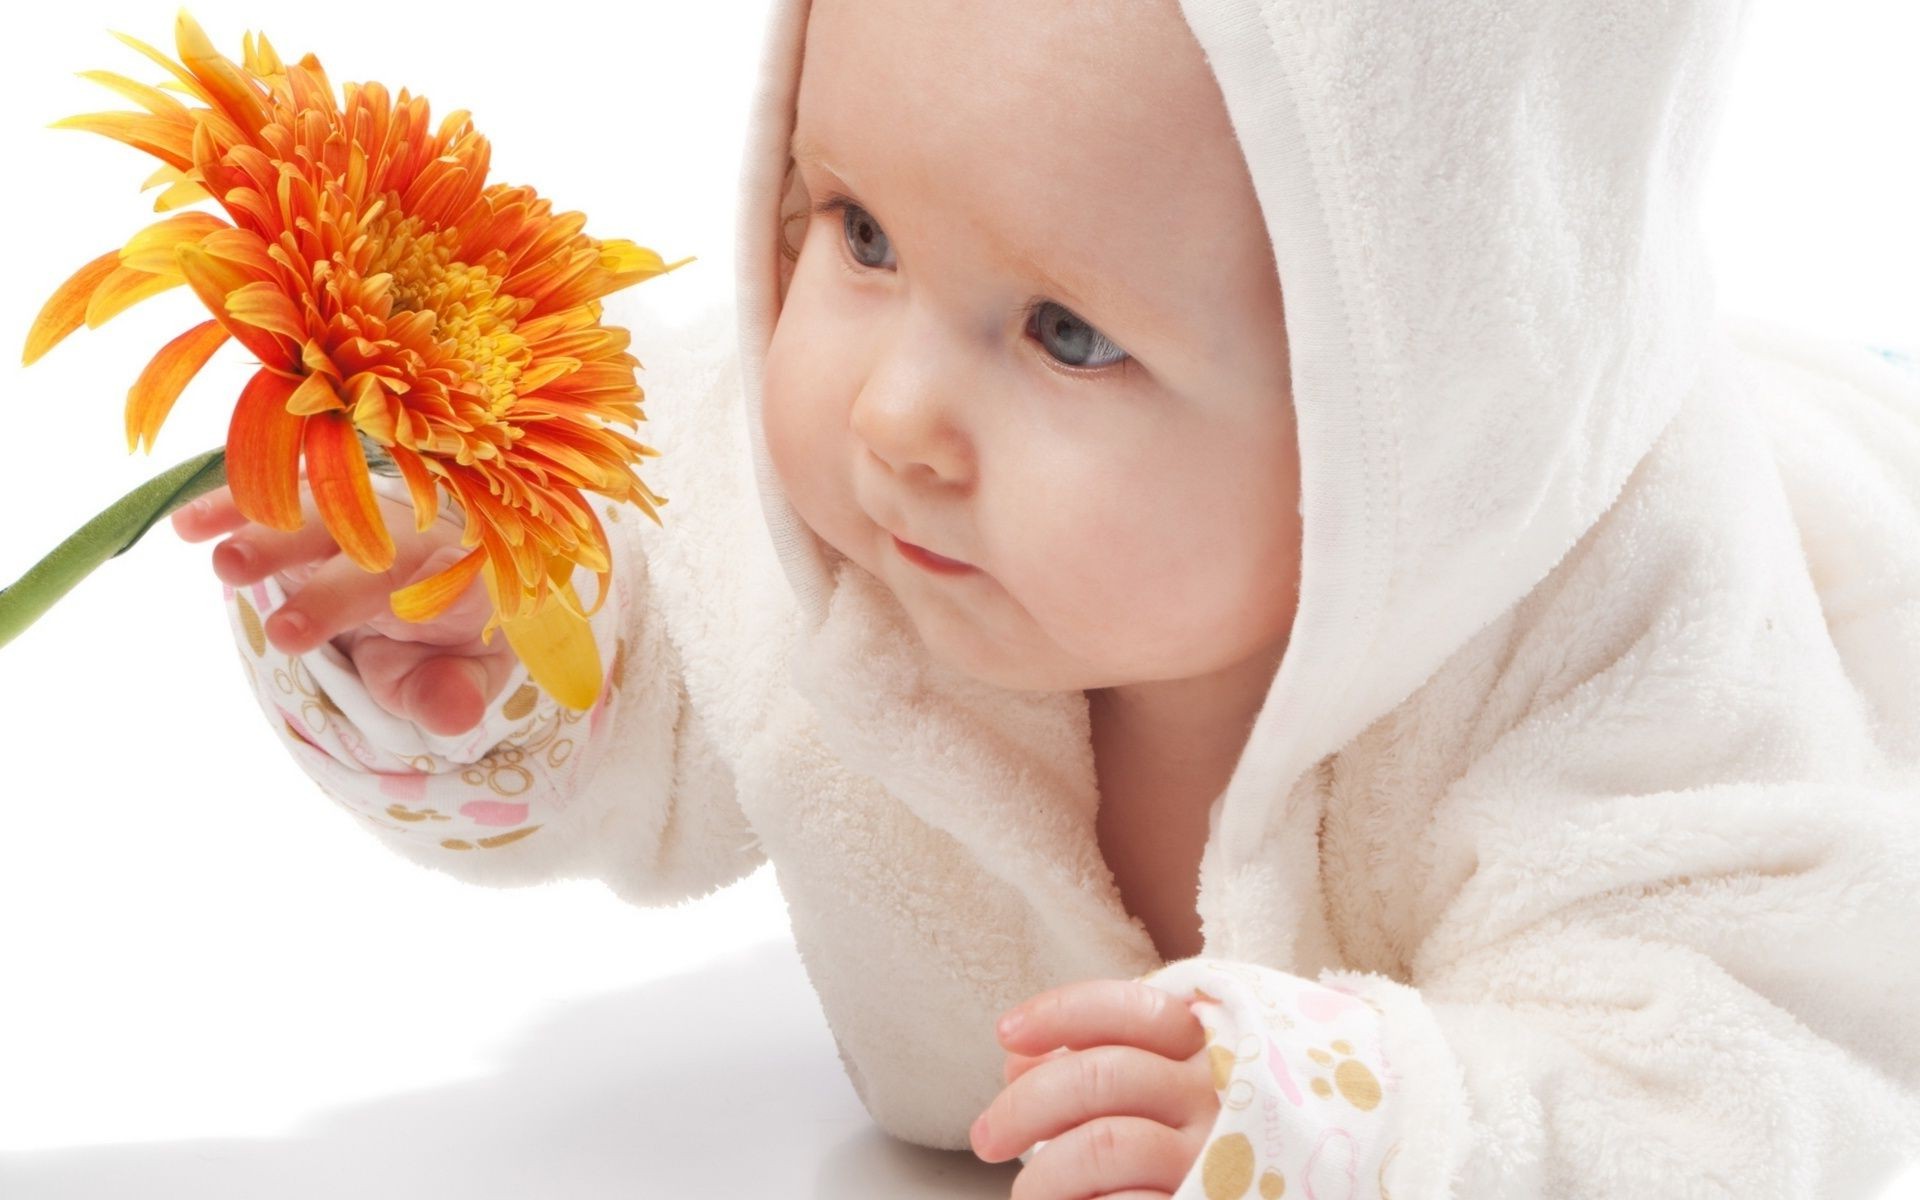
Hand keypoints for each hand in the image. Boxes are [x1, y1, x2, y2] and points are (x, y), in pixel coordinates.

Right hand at [172, 475, 521, 737]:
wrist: (418, 581)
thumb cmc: (435, 641)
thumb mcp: (449, 679)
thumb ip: (449, 695)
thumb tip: (452, 716)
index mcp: (456, 585)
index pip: (460, 589)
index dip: (447, 593)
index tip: (426, 605)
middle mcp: (409, 541)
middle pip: (376, 558)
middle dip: (332, 593)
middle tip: (287, 636)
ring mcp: (355, 517)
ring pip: (317, 518)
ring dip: (273, 539)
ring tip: (229, 565)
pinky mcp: (307, 505)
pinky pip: (271, 499)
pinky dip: (231, 506)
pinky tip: (189, 526)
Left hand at [972, 977, 1219, 1198]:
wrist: (1241, 1198)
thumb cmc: (1183, 1145)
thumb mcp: (1151, 1091)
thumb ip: (1095, 1066)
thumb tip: (1018, 1062)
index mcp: (1202, 1049)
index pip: (1131, 1008)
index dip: (1060, 1012)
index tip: (1006, 1034)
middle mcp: (1214, 1093)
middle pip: (1101, 1075)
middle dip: (1023, 1106)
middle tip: (985, 1139)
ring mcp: (1214, 1153)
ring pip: (1105, 1143)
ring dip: (1045, 1173)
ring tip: (1027, 1195)